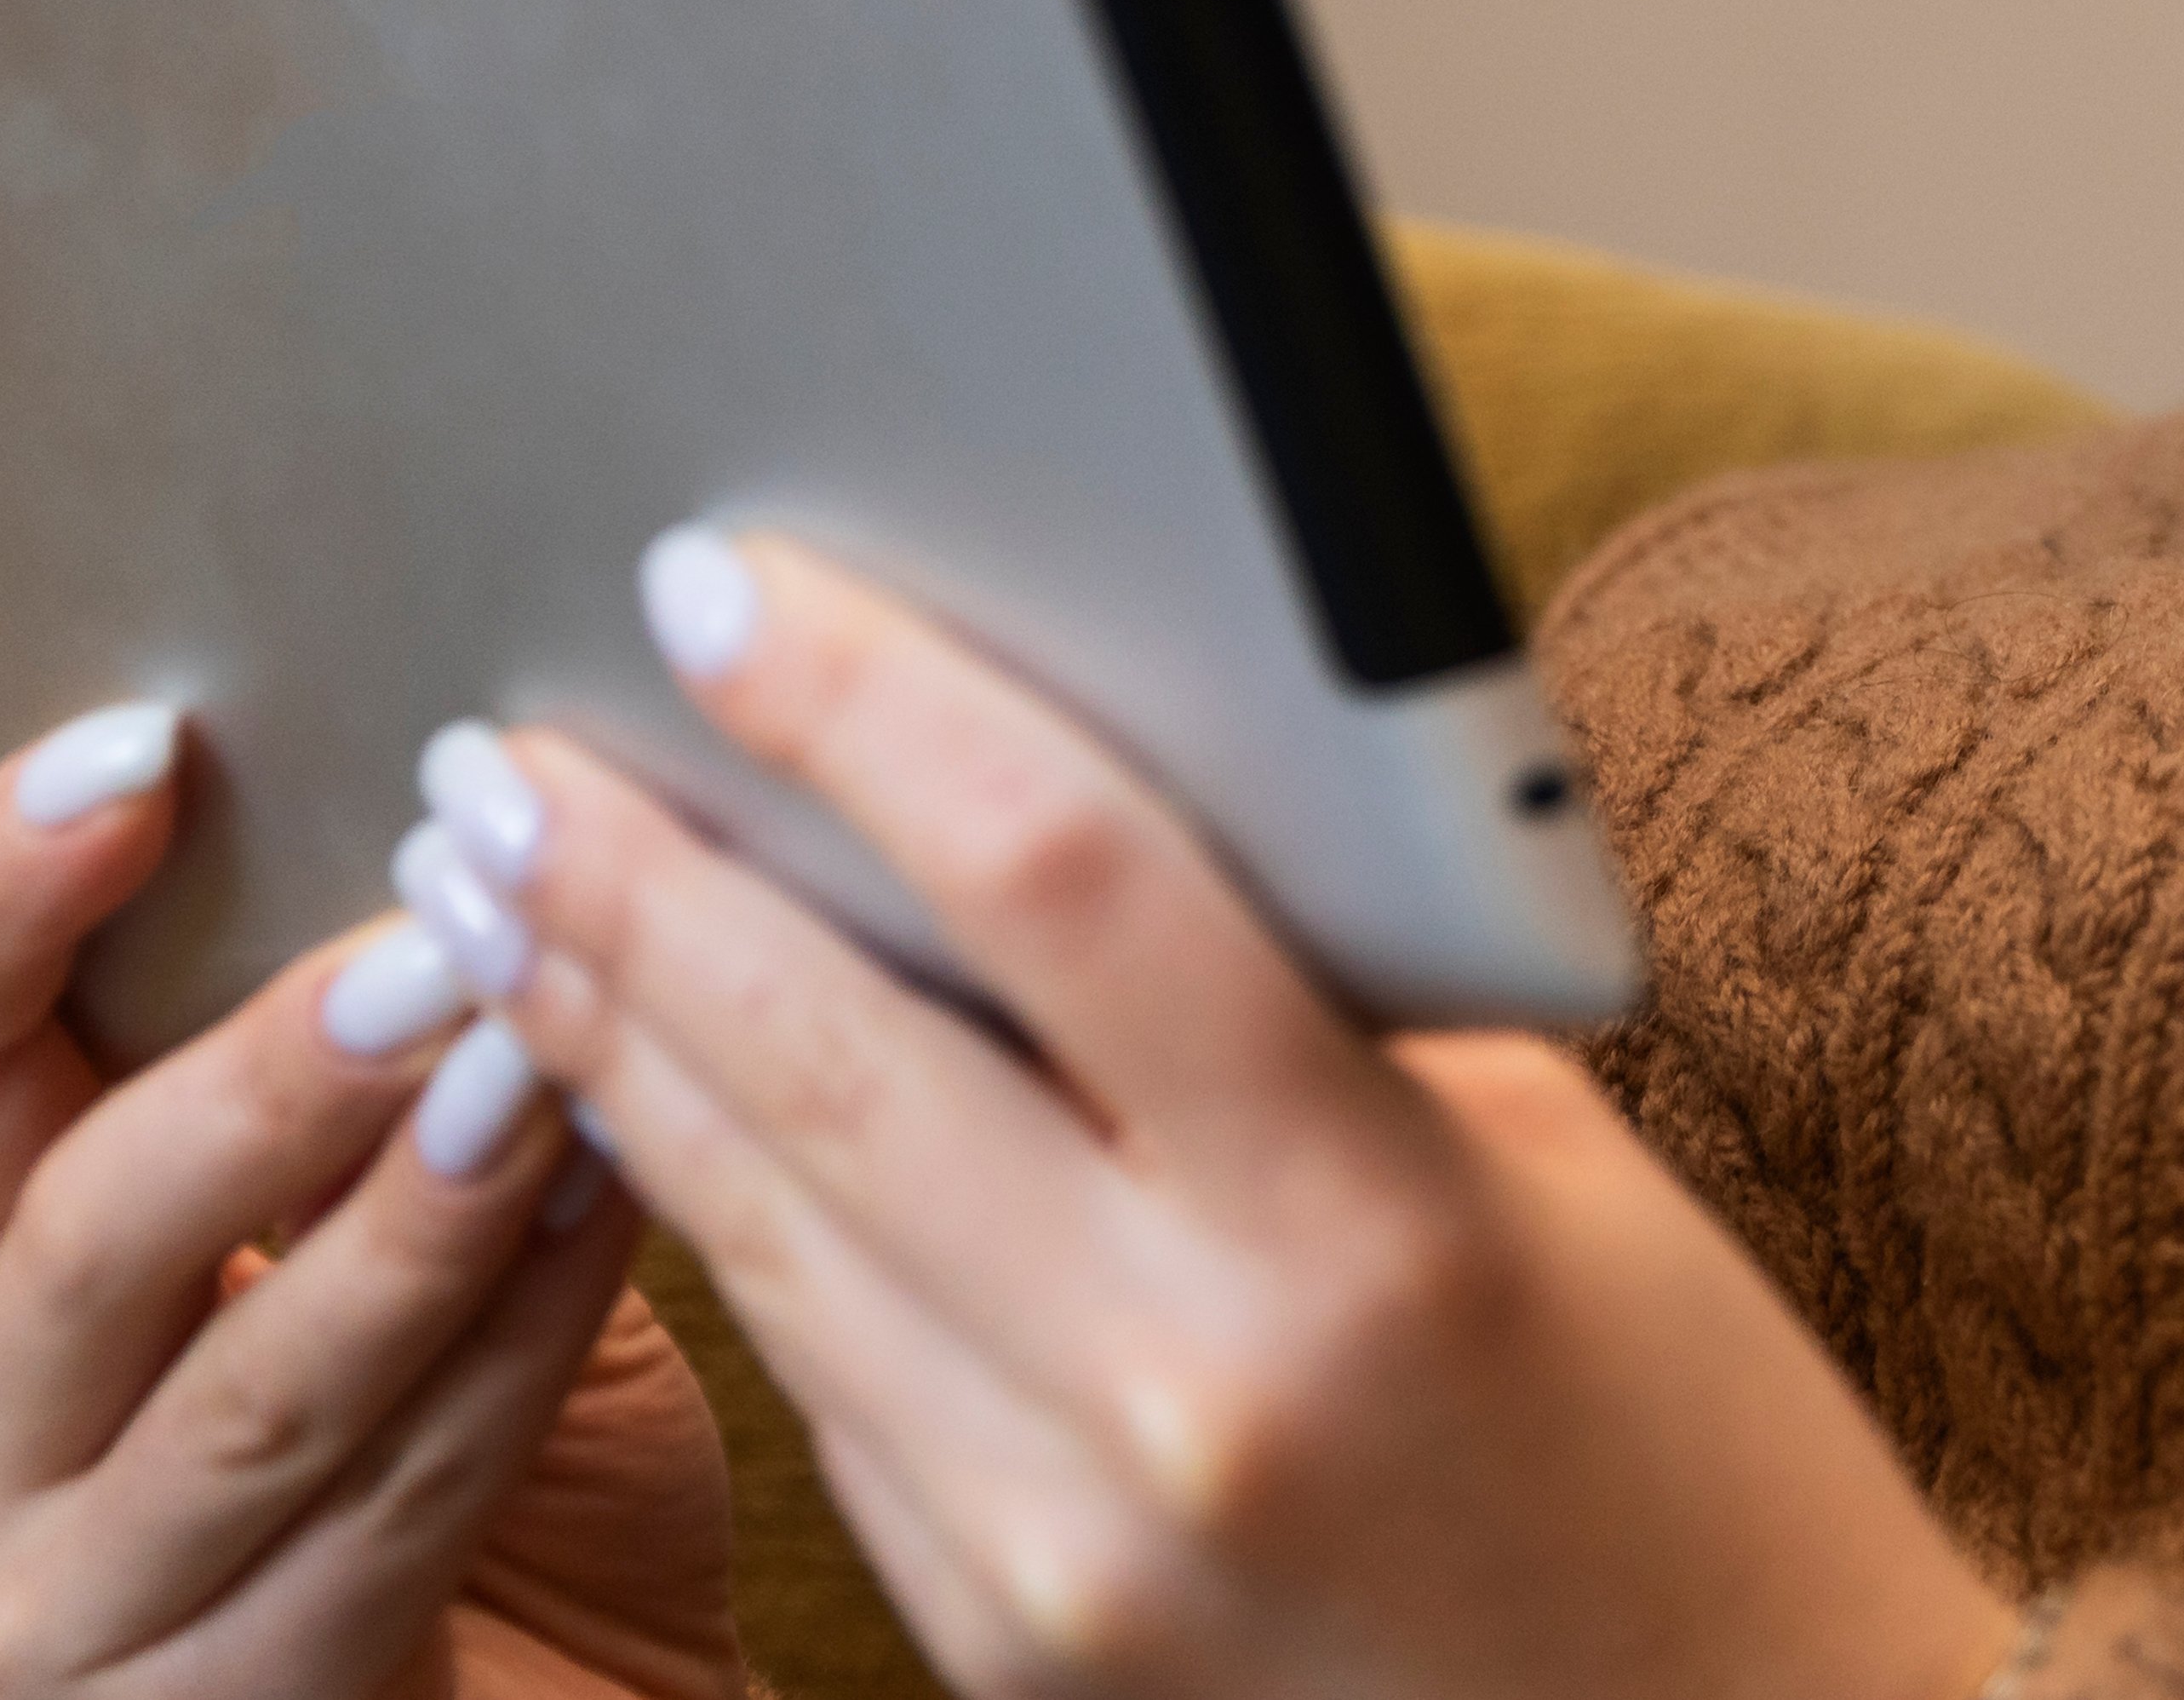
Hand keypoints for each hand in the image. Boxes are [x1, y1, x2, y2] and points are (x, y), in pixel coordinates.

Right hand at [0, 707, 741, 1699]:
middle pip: (71, 1231)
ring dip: (410, 1225)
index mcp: (3, 1261)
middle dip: (262, 1080)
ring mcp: (79, 1614)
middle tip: (432, 943)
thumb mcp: (436, 1191)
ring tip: (547, 1074)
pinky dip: (514, 1362)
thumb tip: (517, 778)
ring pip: (240, 1398)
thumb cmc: (506, 1420)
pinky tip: (620, 1226)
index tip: (144, 744)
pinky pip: (376, 1527)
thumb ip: (411, 1030)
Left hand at [434, 531, 2011, 1699]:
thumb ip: (1317, 983)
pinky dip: (719, 1215)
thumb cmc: (1677, 1422)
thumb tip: (1053, 784)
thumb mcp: (1545, 1151)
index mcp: (1367, 1219)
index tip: (721, 589)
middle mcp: (1187, 1389)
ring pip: (773, 1225)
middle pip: (835, 1058)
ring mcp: (1065, 1546)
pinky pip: (824, 1378)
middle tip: (506, 748)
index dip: (867, 711)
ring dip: (616, 1041)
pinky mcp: (1001, 1644)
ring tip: (506, 896)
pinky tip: (639, 1097)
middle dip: (638, 883)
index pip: (1060, 884)